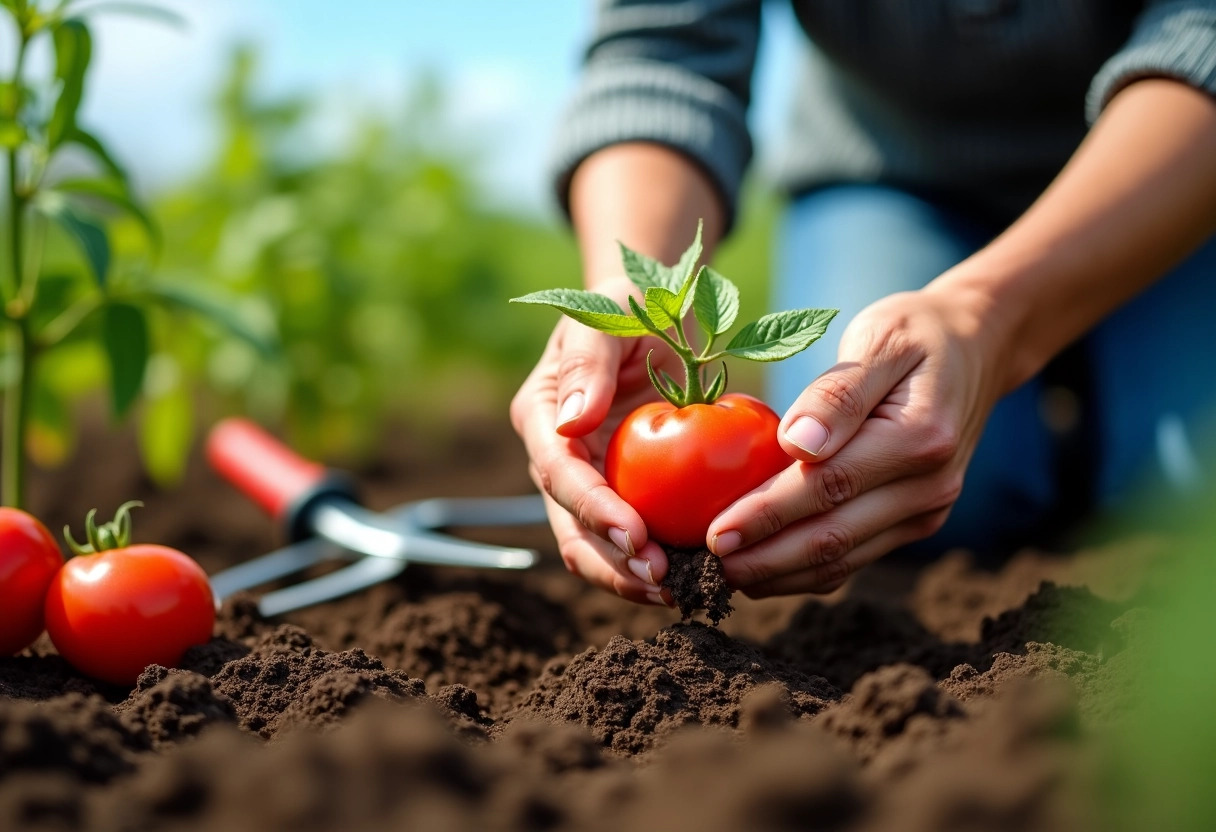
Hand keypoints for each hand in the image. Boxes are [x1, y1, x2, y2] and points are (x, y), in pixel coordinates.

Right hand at [511, 277, 676, 604]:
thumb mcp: (609, 314)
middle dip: (612, 563)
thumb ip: (590, 361)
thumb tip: (573, 424)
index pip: (560, 475)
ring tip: (681, 592)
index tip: (635, 536)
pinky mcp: (624, 493)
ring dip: (632, 577)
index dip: (593, 510)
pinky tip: (698, 575)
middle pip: (571, 528)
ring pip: (597, 548)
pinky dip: (659, 562)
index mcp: (542, 417)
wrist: (657, 313)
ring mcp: (589, 481)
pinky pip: (635, 539)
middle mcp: (557, 458)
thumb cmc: (631, 305)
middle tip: (663, 581)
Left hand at [706, 284, 1005, 596]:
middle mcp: (929, 486)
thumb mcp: (878, 338)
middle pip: (833, 537)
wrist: (977, 347)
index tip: (715, 535)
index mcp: (920, 437)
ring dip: (781, 577)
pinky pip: (855, 557)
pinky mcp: (915, 522)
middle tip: (705, 571)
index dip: (767, 515)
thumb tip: (797, 444)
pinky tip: (763, 573)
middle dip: (764, 560)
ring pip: (843, 560)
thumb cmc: (914, 332)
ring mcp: (926, 510)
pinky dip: (807, 572)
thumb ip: (838, 393)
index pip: (828, 487)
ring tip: (723, 579)